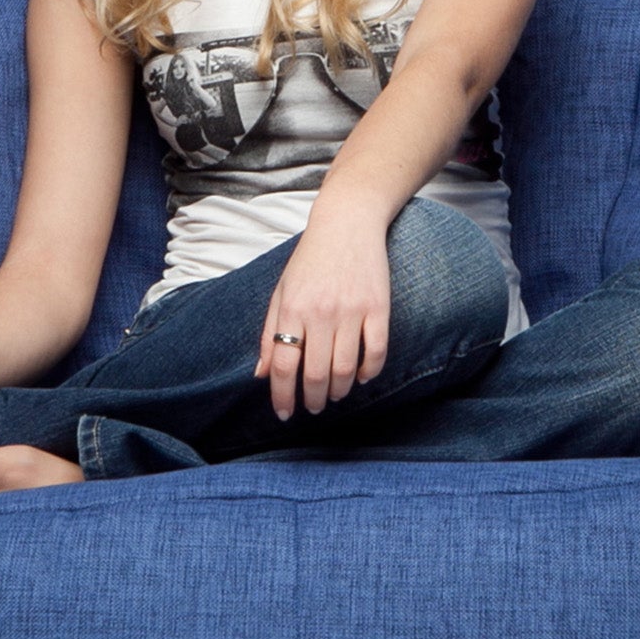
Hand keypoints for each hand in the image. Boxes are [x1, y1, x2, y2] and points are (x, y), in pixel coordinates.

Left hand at [253, 212, 391, 421]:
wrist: (347, 224)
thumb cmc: (310, 261)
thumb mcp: (282, 292)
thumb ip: (269, 333)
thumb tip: (261, 375)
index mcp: (292, 309)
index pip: (283, 366)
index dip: (282, 396)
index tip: (284, 413)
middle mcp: (321, 312)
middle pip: (315, 374)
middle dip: (313, 399)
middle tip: (314, 407)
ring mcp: (352, 310)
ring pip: (345, 369)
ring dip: (340, 391)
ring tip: (335, 395)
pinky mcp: (378, 307)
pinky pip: (376, 352)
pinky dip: (369, 372)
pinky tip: (362, 378)